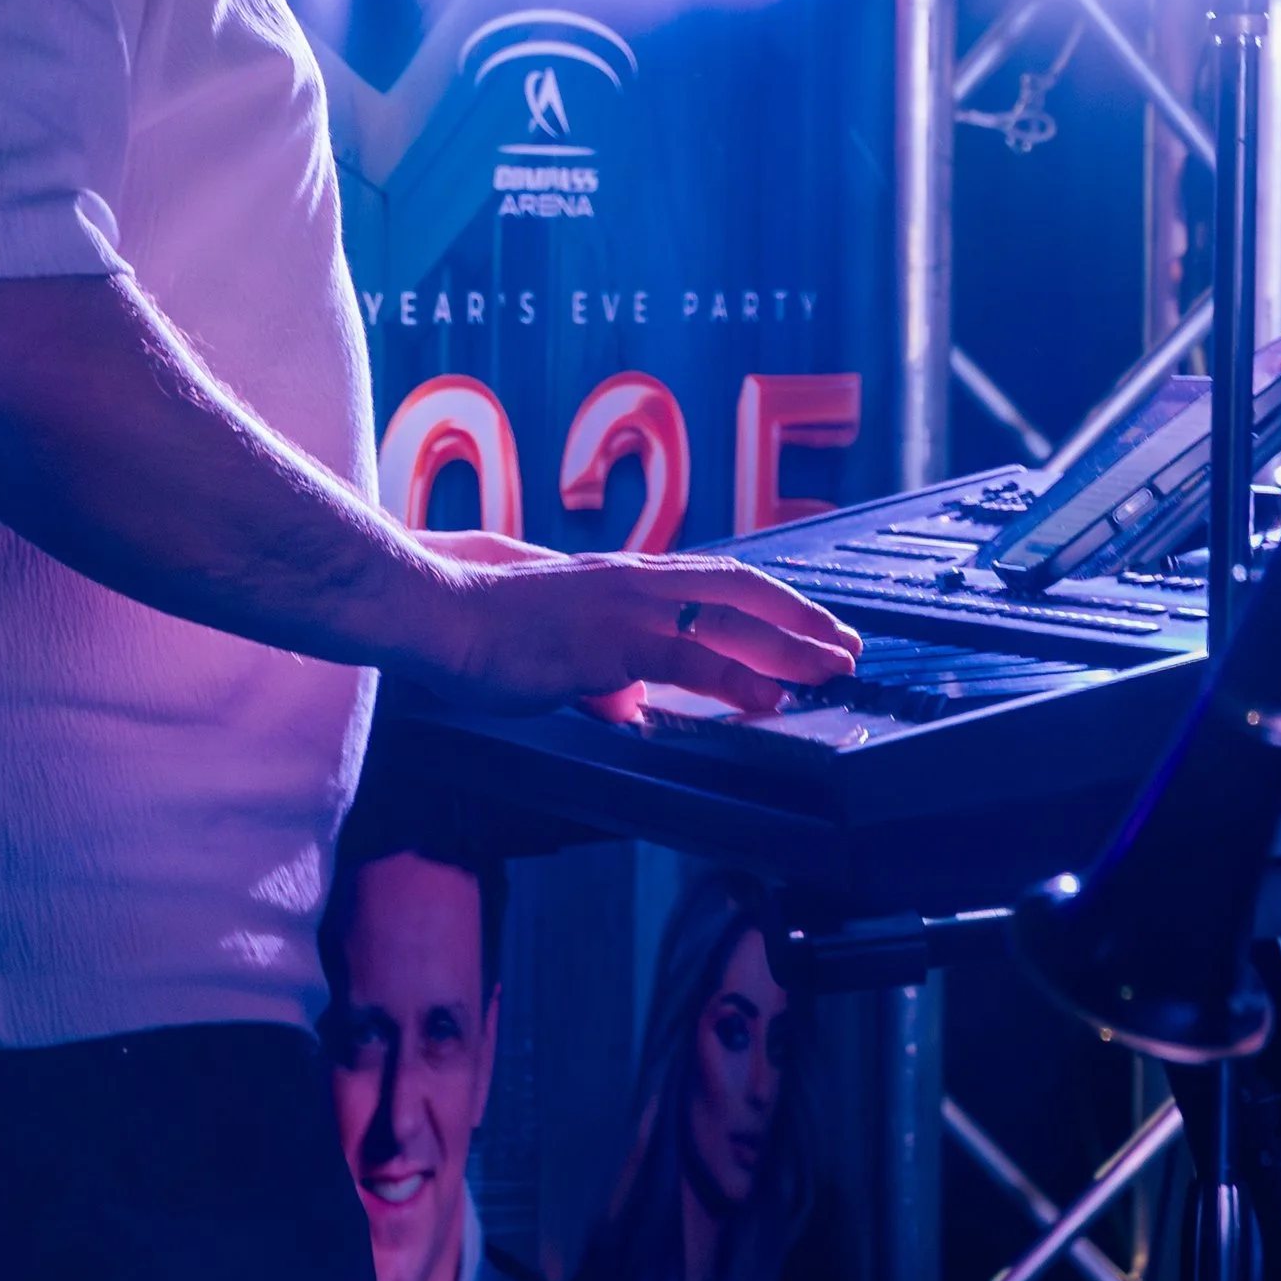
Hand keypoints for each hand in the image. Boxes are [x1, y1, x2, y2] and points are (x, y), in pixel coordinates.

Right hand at [413, 544, 858, 721]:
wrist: (433, 610)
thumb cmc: (478, 625)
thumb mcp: (555, 650)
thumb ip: (599, 672)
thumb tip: (627, 701)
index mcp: (622, 579)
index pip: (714, 583)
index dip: (768, 604)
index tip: (808, 628)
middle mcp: (634, 580)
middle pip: (740, 590)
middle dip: (801, 619)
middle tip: (847, 646)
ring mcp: (625, 604)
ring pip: (730, 619)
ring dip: (791, 645)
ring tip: (834, 668)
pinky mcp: (610, 638)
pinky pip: (690, 658)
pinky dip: (738, 679)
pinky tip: (770, 699)